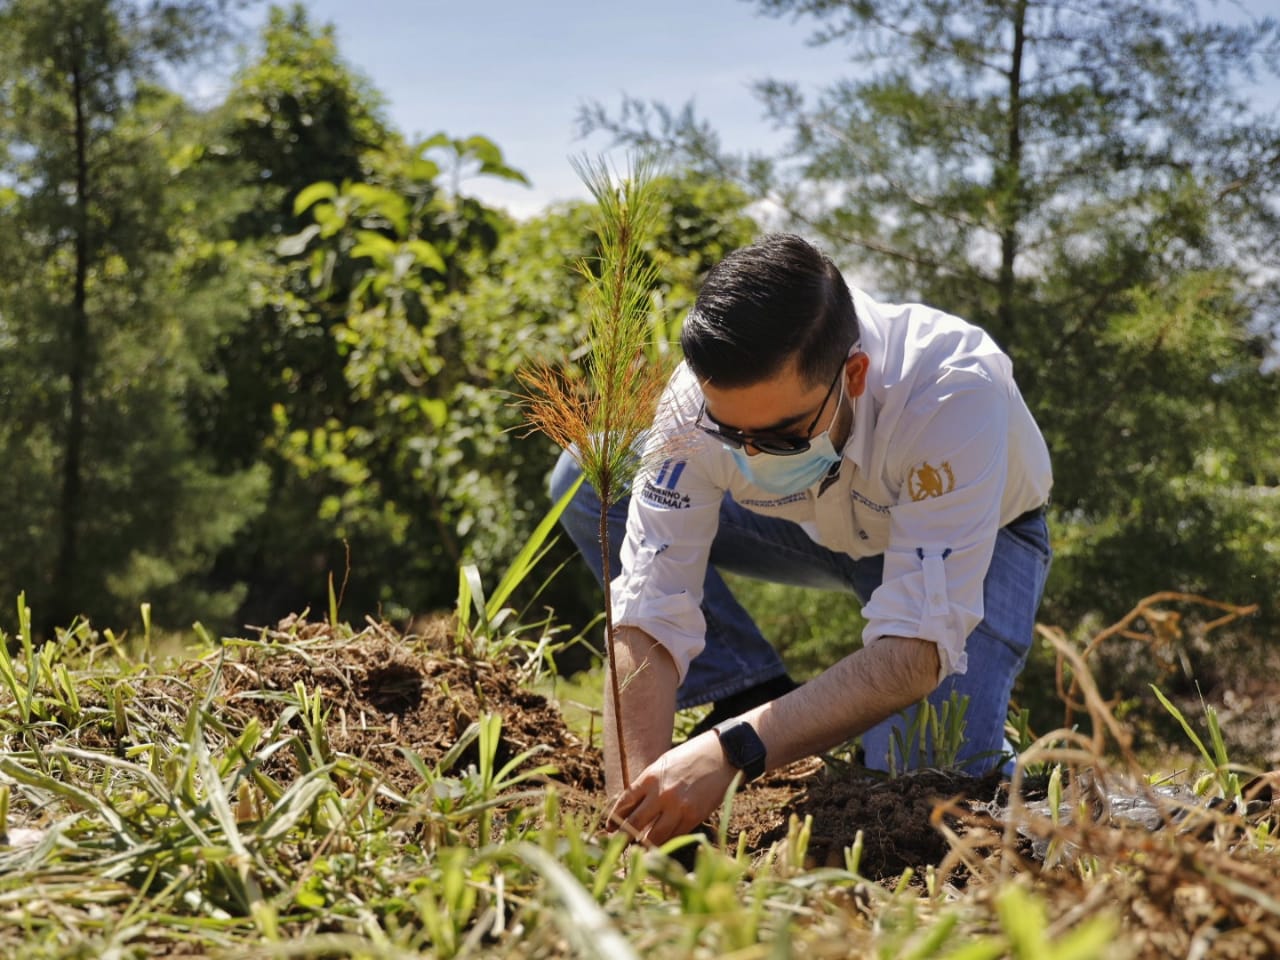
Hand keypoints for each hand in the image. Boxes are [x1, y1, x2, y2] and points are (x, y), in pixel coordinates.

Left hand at [607, 731, 737, 845]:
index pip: (624, 802)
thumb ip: (648, 785)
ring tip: (638, 848)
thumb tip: (632, 808)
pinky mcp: (693, 817)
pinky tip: (659, 842)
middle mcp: (662, 794)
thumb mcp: (663, 764)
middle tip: (617, 844)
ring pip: (654, 837)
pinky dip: (665, 840)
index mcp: (650, 777)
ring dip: (644, 844)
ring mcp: (678, 808)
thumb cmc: (690, 757)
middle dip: (623, 836)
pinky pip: (674, 835)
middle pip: (635, 823)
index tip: (609, 827)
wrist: (723, 755)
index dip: (614, 818)